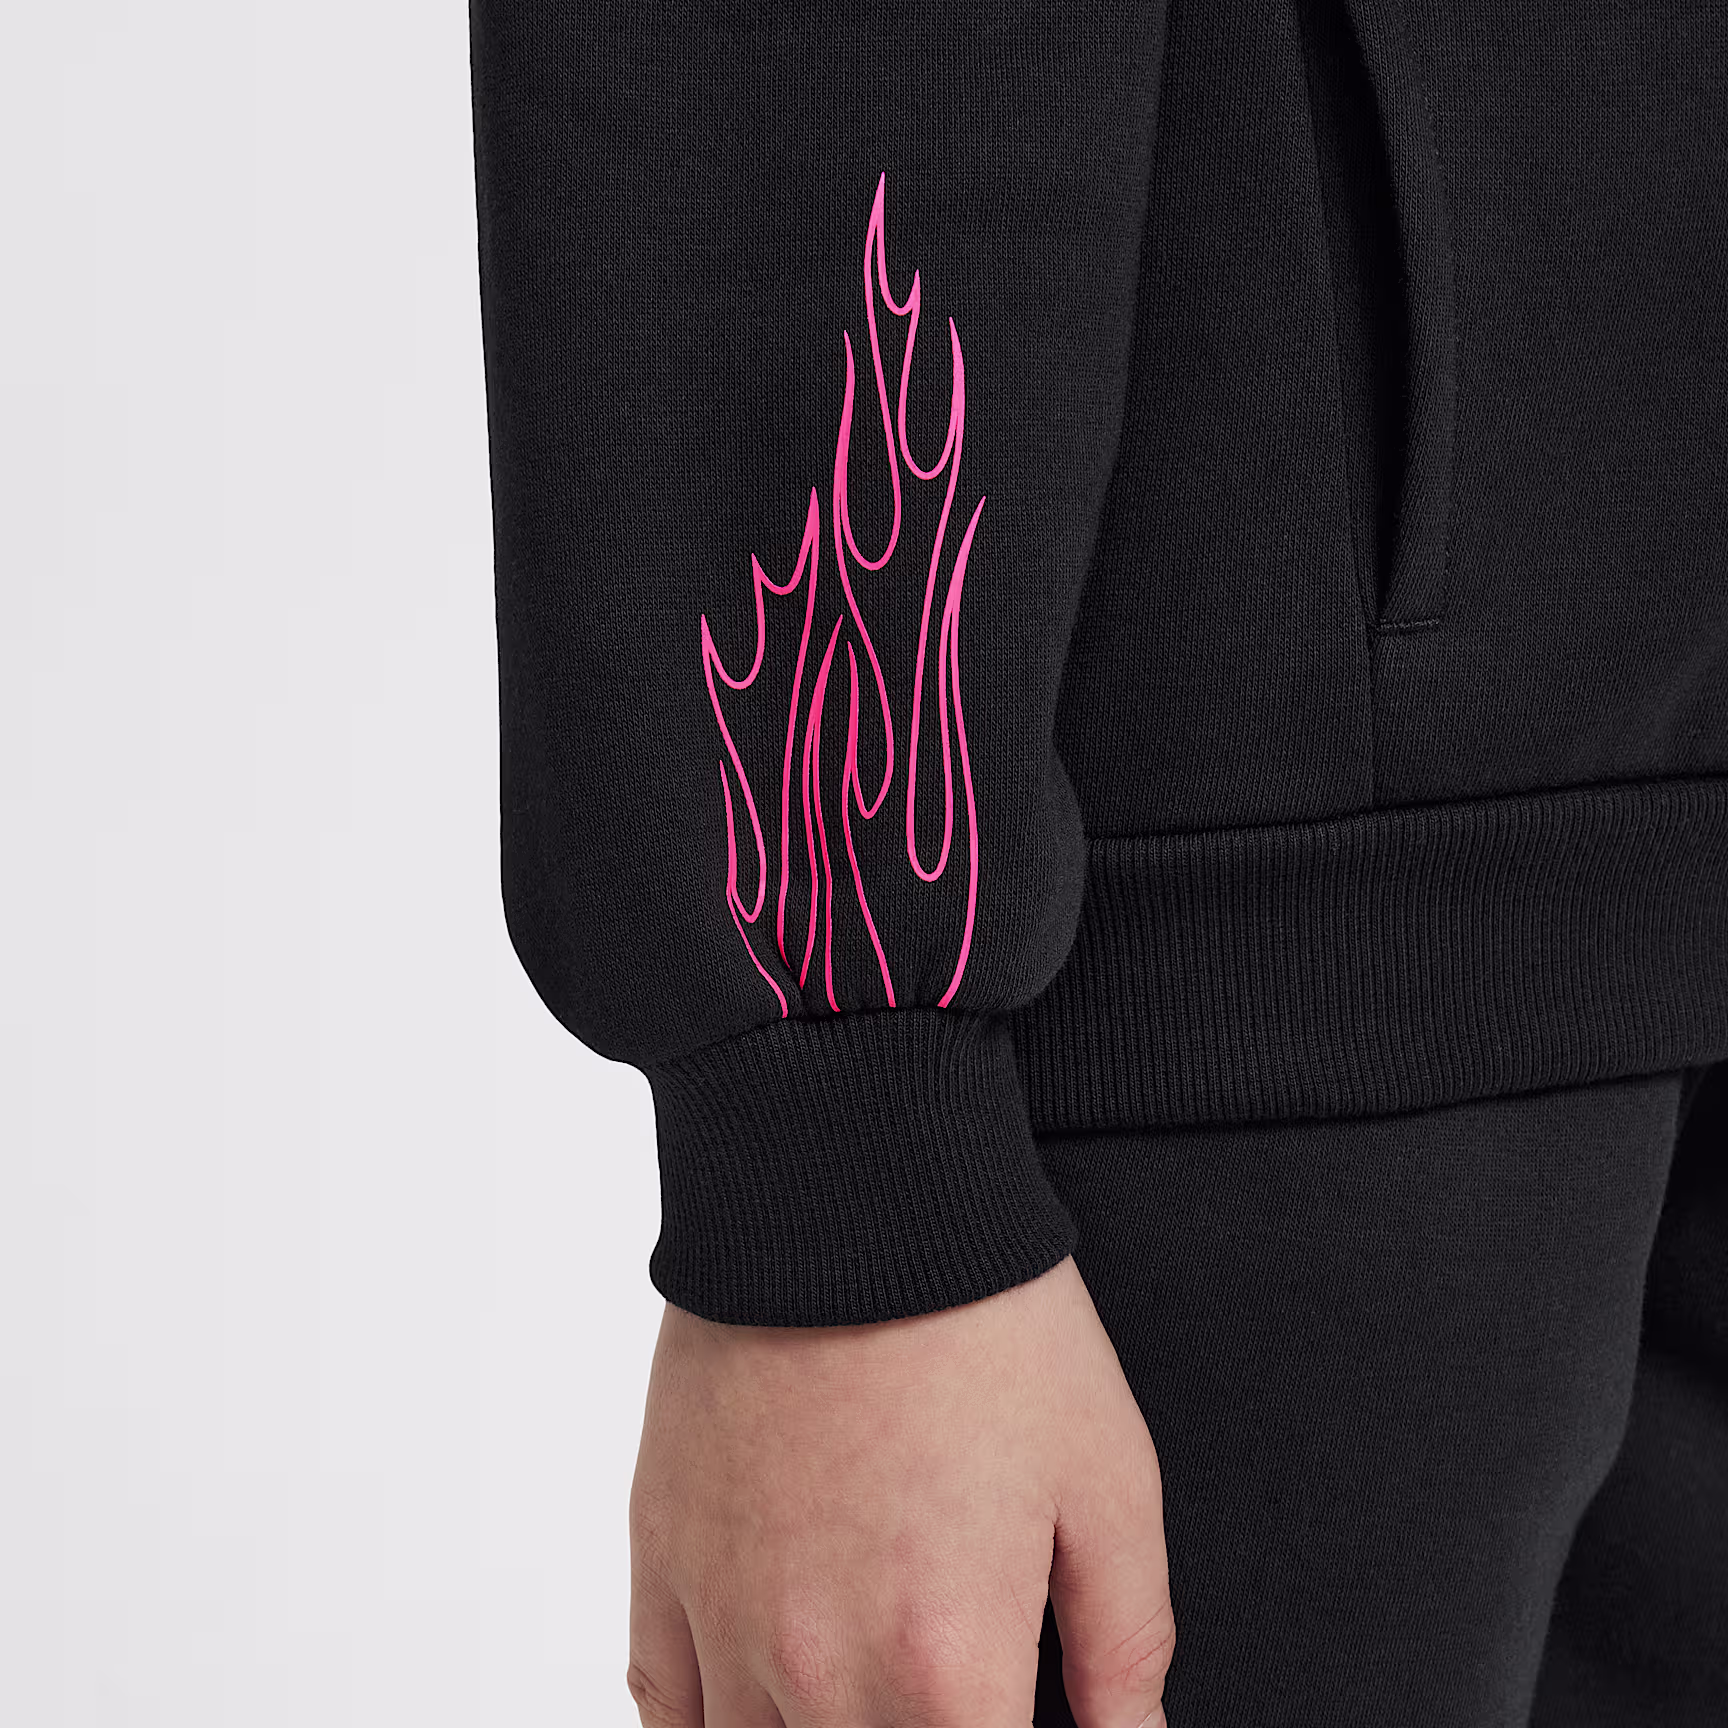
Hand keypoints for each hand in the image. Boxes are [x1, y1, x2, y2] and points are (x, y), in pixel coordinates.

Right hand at [626, 1255, 1173, 1726]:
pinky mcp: (661, 1554)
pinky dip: (714, 1726)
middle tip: (945, 1680)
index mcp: (949, 1666)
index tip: (1006, 1712)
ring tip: (868, 1681)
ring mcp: (726, 1617)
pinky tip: (761, 1699)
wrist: (850, 1194)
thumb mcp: (1107, 1475)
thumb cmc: (984, 1321)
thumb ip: (1127, 1641)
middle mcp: (823, 1669)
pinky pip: (663, 1708)